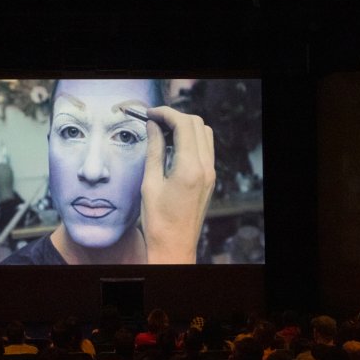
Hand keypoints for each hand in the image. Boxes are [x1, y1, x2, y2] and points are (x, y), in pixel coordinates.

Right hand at [141, 106, 214, 263]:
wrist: (175, 246)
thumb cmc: (158, 221)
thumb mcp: (150, 183)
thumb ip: (154, 151)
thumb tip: (153, 127)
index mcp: (189, 168)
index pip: (183, 124)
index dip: (165, 114)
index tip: (149, 114)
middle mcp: (205, 168)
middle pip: (197, 124)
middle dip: (175, 117)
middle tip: (154, 121)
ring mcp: (210, 173)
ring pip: (204, 134)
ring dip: (185, 127)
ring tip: (163, 133)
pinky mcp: (210, 179)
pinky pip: (205, 148)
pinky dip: (191, 140)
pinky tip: (173, 147)